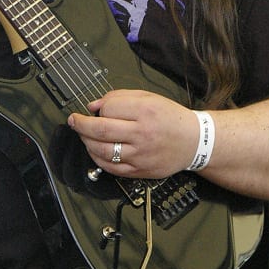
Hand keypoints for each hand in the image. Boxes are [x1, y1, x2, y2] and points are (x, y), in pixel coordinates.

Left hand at [69, 89, 194, 177]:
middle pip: (101, 130)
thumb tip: (94, 105)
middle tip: (74, 121)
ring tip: (84, 135)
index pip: (109, 108)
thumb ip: (120, 97)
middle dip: (81, 125)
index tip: (93, 108)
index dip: (97, 107)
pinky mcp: (140, 170)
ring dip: (86, 142)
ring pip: (103, 151)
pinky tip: (95, 151)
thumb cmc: (171, 118)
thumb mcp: (149, 98)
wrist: (194, 141)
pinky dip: (98, 159)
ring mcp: (141, 154)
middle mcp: (142, 133)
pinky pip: (111, 168)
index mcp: (145, 111)